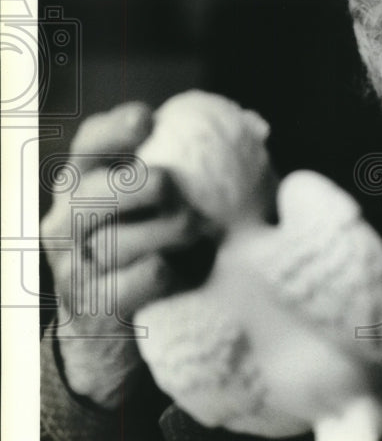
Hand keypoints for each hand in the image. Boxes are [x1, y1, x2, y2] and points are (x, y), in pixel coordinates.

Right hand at [41, 102, 205, 409]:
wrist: (123, 320)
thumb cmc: (161, 239)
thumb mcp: (169, 196)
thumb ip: (202, 160)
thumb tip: (254, 128)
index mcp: (86, 181)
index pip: (88, 145)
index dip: (112, 131)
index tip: (147, 120)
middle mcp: (68, 220)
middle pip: (88, 195)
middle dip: (135, 186)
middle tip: (169, 184)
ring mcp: (75, 266)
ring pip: (115, 242)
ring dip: (165, 231)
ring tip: (196, 228)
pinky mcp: (96, 306)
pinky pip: (135, 282)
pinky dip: (165, 272)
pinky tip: (186, 268)